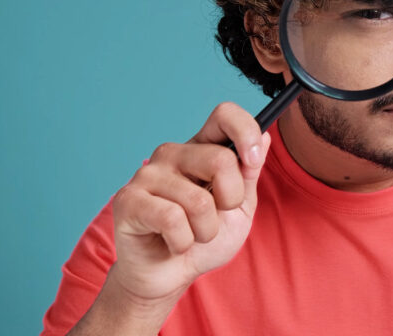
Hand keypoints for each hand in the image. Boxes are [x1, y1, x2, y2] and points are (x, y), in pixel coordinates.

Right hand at [107, 102, 269, 307]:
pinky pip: (172, 220)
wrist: (170, 277)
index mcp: (201, 149)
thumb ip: (249, 174)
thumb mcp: (239, 208)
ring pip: (199, 200)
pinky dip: (183, 241)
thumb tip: (264, 135)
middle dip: (230, 200)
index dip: (245, 132)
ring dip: (206, 231)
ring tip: (192, 235)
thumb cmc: (204, 240)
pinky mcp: (128, 200)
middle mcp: (172, 154)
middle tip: (217, 217)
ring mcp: (147, 174)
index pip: (224, 115)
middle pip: (220, 160)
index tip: (253, 161)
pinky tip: (173, 243)